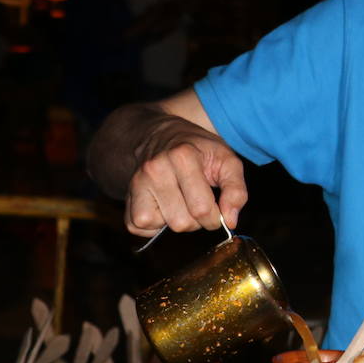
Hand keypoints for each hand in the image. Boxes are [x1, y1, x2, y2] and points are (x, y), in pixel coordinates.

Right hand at [125, 124, 247, 237]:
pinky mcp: (126, 197)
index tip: (217, 210)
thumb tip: (230, 221)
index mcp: (182, 157)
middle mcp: (155, 169)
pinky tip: (163, 206)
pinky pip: (138, 227)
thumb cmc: (197, 149)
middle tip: (197, 202)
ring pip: (158, 226)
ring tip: (180, 202)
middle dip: (196, 221)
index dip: (215, 218)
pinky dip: (154, 225)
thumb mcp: (226, 159)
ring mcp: (136, 183)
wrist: (158, 135)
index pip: (201, 208)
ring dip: (174, 221)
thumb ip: (236, 189)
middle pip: (180, 222)